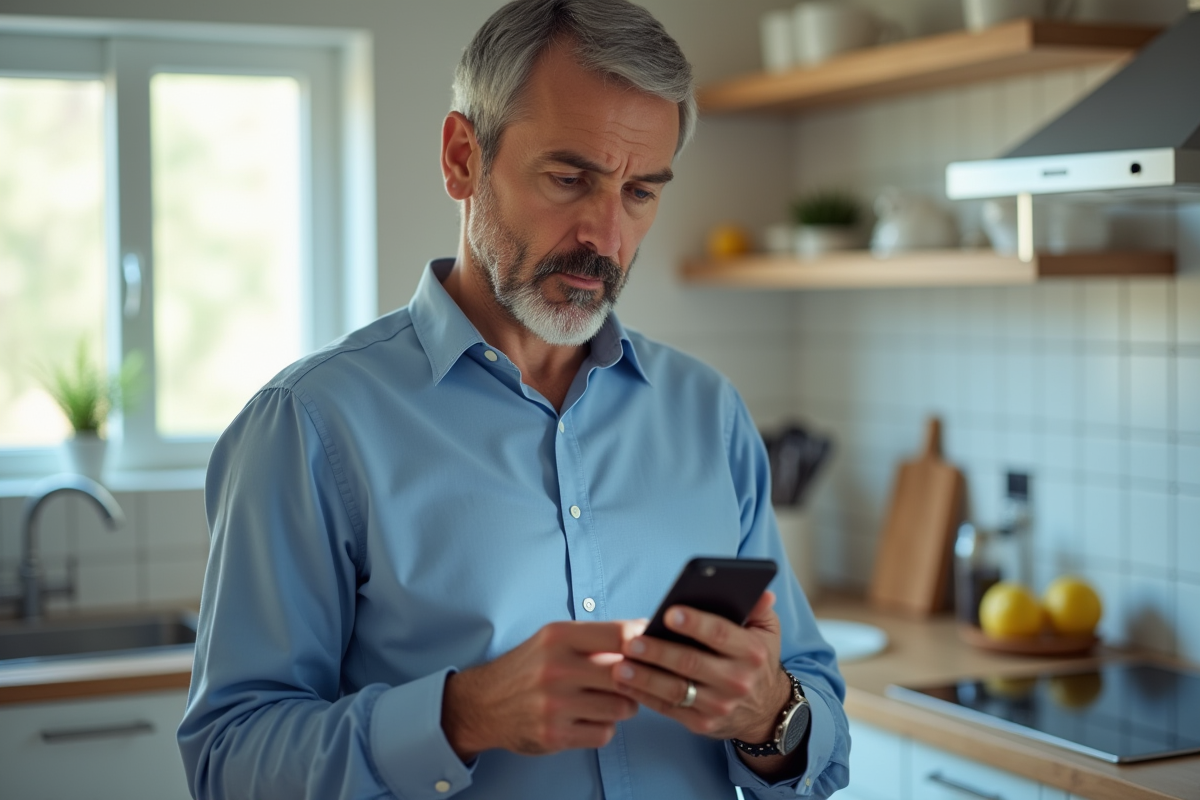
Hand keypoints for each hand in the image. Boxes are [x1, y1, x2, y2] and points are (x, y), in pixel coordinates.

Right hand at [441, 621, 639, 760]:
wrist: (483, 703)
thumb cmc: (529, 667)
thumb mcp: (554, 639)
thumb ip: (596, 638)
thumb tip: (646, 633)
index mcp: (559, 637)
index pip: (620, 634)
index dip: (644, 641)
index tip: (653, 647)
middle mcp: (556, 669)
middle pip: (626, 674)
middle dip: (635, 679)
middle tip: (632, 679)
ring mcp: (555, 705)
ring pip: (621, 707)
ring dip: (622, 705)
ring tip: (607, 699)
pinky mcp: (554, 735)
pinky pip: (604, 733)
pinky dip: (603, 727)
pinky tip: (588, 717)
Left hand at [611, 591, 789, 742]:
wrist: (765, 710)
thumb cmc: (756, 661)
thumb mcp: (766, 632)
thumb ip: (758, 608)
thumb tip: (760, 590)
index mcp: (751, 653)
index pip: (721, 634)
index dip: (695, 623)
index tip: (669, 613)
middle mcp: (737, 681)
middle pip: (691, 663)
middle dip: (659, 651)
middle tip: (631, 641)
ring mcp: (719, 706)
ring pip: (675, 690)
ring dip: (644, 677)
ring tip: (620, 664)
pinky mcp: (702, 724)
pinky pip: (668, 709)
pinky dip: (643, 696)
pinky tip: (624, 682)